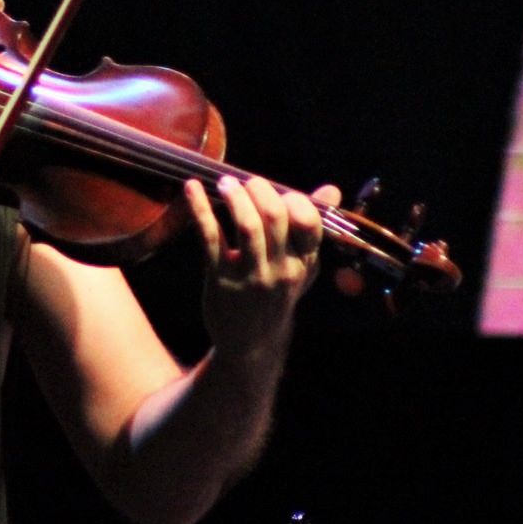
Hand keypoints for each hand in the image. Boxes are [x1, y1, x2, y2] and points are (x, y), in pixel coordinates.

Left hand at [183, 176, 340, 350]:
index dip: (293, 198)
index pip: (309, 222)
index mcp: (305, 263)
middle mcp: (282, 270)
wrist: (250, 342)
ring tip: (224, 183)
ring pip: (247, 226)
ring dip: (234, 196)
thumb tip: (331, 189)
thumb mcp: (301, 266)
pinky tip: (190, 188)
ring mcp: (251, 276)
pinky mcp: (221, 279)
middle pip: (275, 216)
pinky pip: (211, 236)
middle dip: (259, 189)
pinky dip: (200, 208)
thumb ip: (311, 227)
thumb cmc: (275, 294)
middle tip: (245, 182)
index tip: (277, 192)